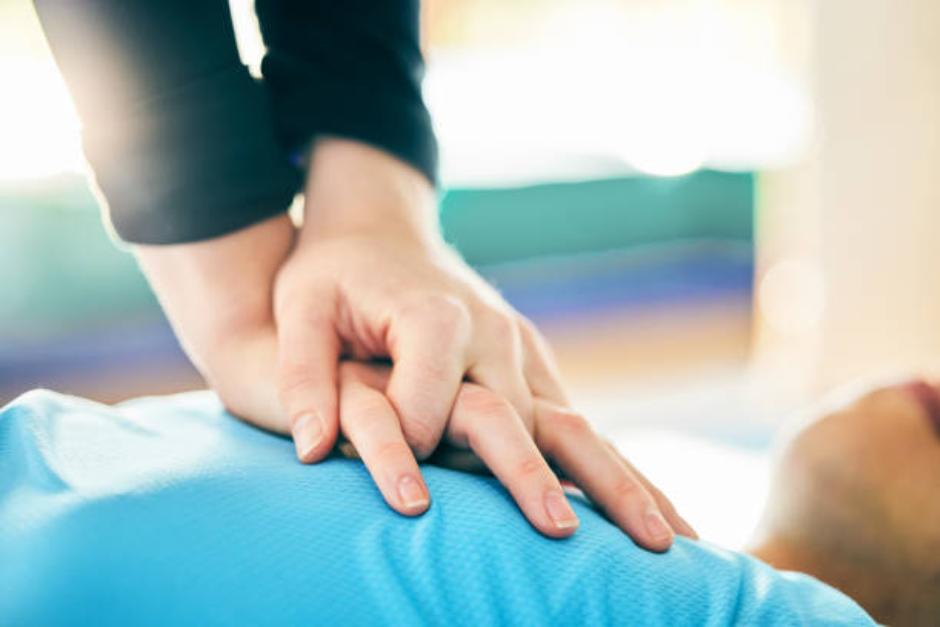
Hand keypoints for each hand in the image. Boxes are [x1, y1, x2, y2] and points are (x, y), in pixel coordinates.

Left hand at [274, 139, 695, 544]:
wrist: (384, 232)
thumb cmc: (334, 274)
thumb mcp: (301, 304)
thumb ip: (303, 371)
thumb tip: (311, 451)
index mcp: (435, 316)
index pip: (431, 402)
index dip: (410, 447)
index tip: (401, 494)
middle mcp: (492, 333)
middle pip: (526, 419)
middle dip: (546, 480)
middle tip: (568, 536)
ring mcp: (520, 348)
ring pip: (571, 423)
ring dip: (619, 478)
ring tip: (667, 535)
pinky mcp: (531, 362)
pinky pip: (571, 418)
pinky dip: (608, 463)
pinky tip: (645, 504)